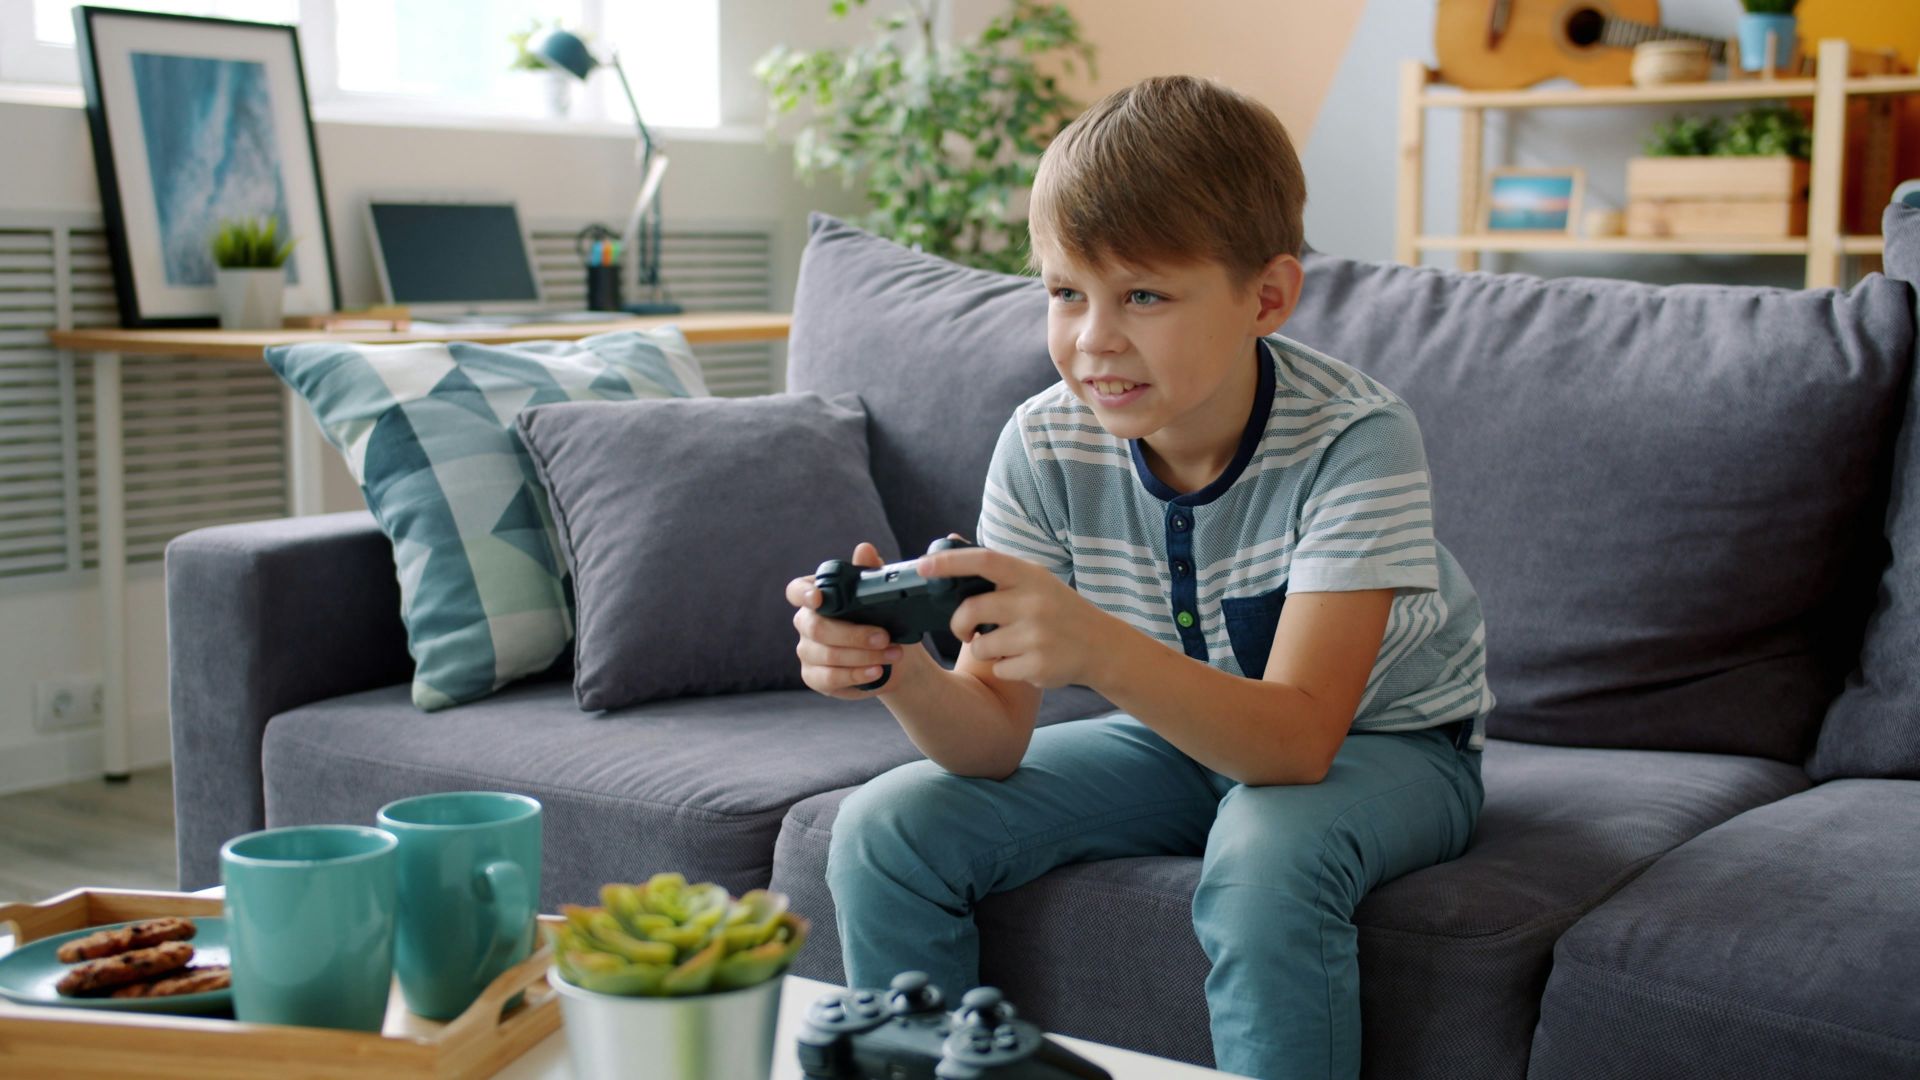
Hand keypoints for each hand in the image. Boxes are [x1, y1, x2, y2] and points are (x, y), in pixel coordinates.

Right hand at [786, 542, 905, 699]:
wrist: (896, 658)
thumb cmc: (884, 621)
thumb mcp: (882, 596)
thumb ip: (870, 573)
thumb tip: (864, 549)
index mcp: (817, 597)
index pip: (796, 591)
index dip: (803, 594)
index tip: (818, 598)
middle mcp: (806, 623)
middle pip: (816, 628)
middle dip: (853, 634)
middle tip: (884, 636)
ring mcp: (807, 651)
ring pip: (827, 655)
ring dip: (863, 655)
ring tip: (893, 653)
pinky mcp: (814, 677)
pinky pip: (830, 678)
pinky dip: (856, 675)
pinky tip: (876, 671)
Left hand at [918, 539, 1124, 689]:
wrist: (1101, 646)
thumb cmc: (1058, 610)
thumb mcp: (1035, 580)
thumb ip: (996, 569)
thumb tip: (948, 543)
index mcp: (1029, 576)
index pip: (983, 561)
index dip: (949, 562)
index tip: (922, 566)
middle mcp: (1033, 602)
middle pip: (970, 610)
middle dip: (959, 624)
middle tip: (965, 630)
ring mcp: (1036, 636)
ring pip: (980, 646)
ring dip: (985, 649)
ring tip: (1009, 645)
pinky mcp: (1037, 666)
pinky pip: (998, 670)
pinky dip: (1004, 668)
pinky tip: (1025, 660)